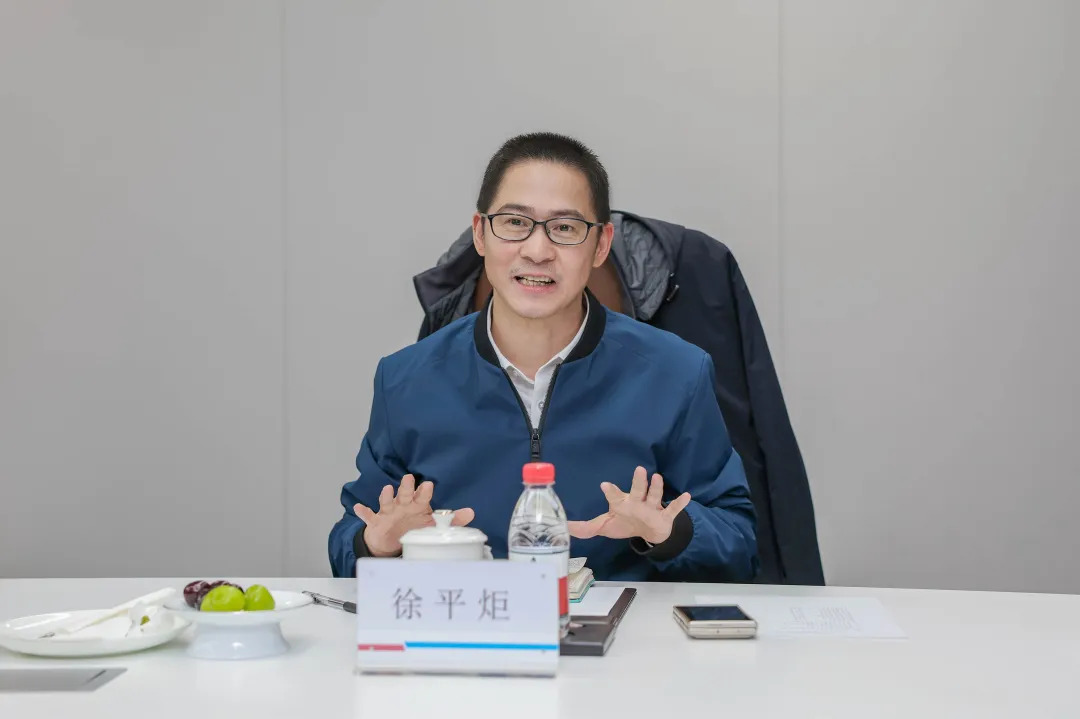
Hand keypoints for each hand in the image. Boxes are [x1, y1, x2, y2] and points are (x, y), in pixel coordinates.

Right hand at [354, 474, 474, 556]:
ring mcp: (388, 513)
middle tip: (409, 478)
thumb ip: (451, 519)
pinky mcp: (376, 522)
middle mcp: (402, 506)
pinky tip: (359, 508)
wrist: (389, 539)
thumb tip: (471, 513)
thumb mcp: (431, 524)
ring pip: (387, 502)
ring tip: (387, 489)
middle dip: (407, 487)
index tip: (428, 485)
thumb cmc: (412, 526)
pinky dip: (364, 512)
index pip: (422, 497)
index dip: (425, 492)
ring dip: (386, 496)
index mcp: (417, 506)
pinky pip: (369, 516)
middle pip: (405, 495)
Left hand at [568, 466, 690, 544]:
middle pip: (637, 490)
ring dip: (656, 488)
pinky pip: (673, 510)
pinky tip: (686, 496)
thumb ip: (587, 528)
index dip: (610, 491)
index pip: (615, 496)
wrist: (648, 531)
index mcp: (622, 504)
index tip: (604, 484)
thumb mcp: (605, 526)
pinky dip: (679, 503)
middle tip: (639, 470)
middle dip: (638, 481)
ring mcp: (652, 509)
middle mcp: (637, 503)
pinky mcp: (665, 517)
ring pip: (655, 497)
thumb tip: (565, 527)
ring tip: (657, 477)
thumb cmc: (625, 523)